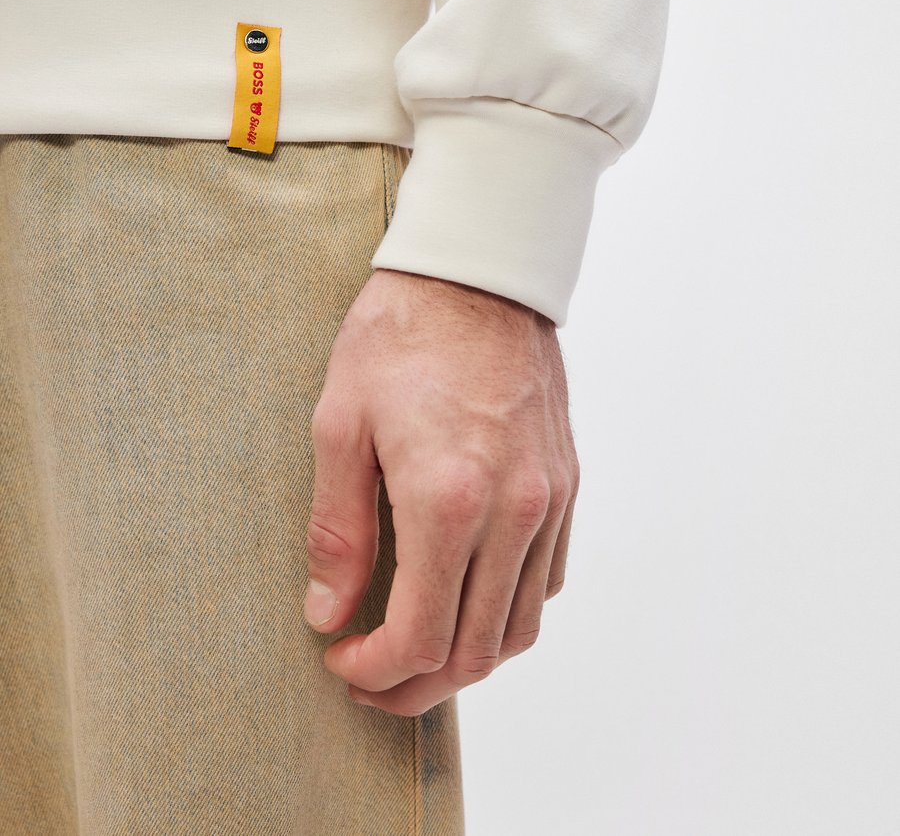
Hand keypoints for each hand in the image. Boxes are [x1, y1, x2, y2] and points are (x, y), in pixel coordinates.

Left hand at [303, 266, 579, 716]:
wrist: (478, 272)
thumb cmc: (400, 335)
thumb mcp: (340, 423)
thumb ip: (337, 529)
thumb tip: (329, 611)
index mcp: (448, 499)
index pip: (421, 636)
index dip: (375, 670)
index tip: (340, 658)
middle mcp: (513, 510)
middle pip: (476, 650)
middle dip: (417, 685)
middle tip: (370, 679)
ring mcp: (549, 498)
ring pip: (521, 625)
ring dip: (467, 657)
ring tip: (417, 649)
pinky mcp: (566, 482)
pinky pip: (548, 578)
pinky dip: (507, 609)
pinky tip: (466, 594)